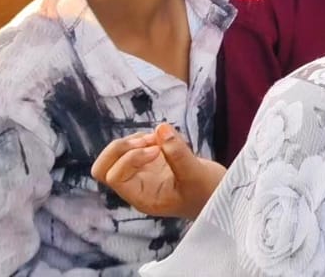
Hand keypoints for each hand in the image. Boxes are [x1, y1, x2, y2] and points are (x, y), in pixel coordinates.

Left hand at [91, 122, 225, 220]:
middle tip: (147, 141)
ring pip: (116, 154)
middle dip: (119, 148)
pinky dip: (146, 137)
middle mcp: (137, 186)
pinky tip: (165, 140)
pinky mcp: (151, 162)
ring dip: (134, 140)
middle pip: (103, 168)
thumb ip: (178, 153)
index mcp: (142, 197)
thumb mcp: (196, 174)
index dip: (130, 159)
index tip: (156, 151)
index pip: (114, 177)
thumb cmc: (209, 193)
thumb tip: (160, 128)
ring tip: (161, 140)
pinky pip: (134, 145)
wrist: (221, 195)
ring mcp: (142, 174)